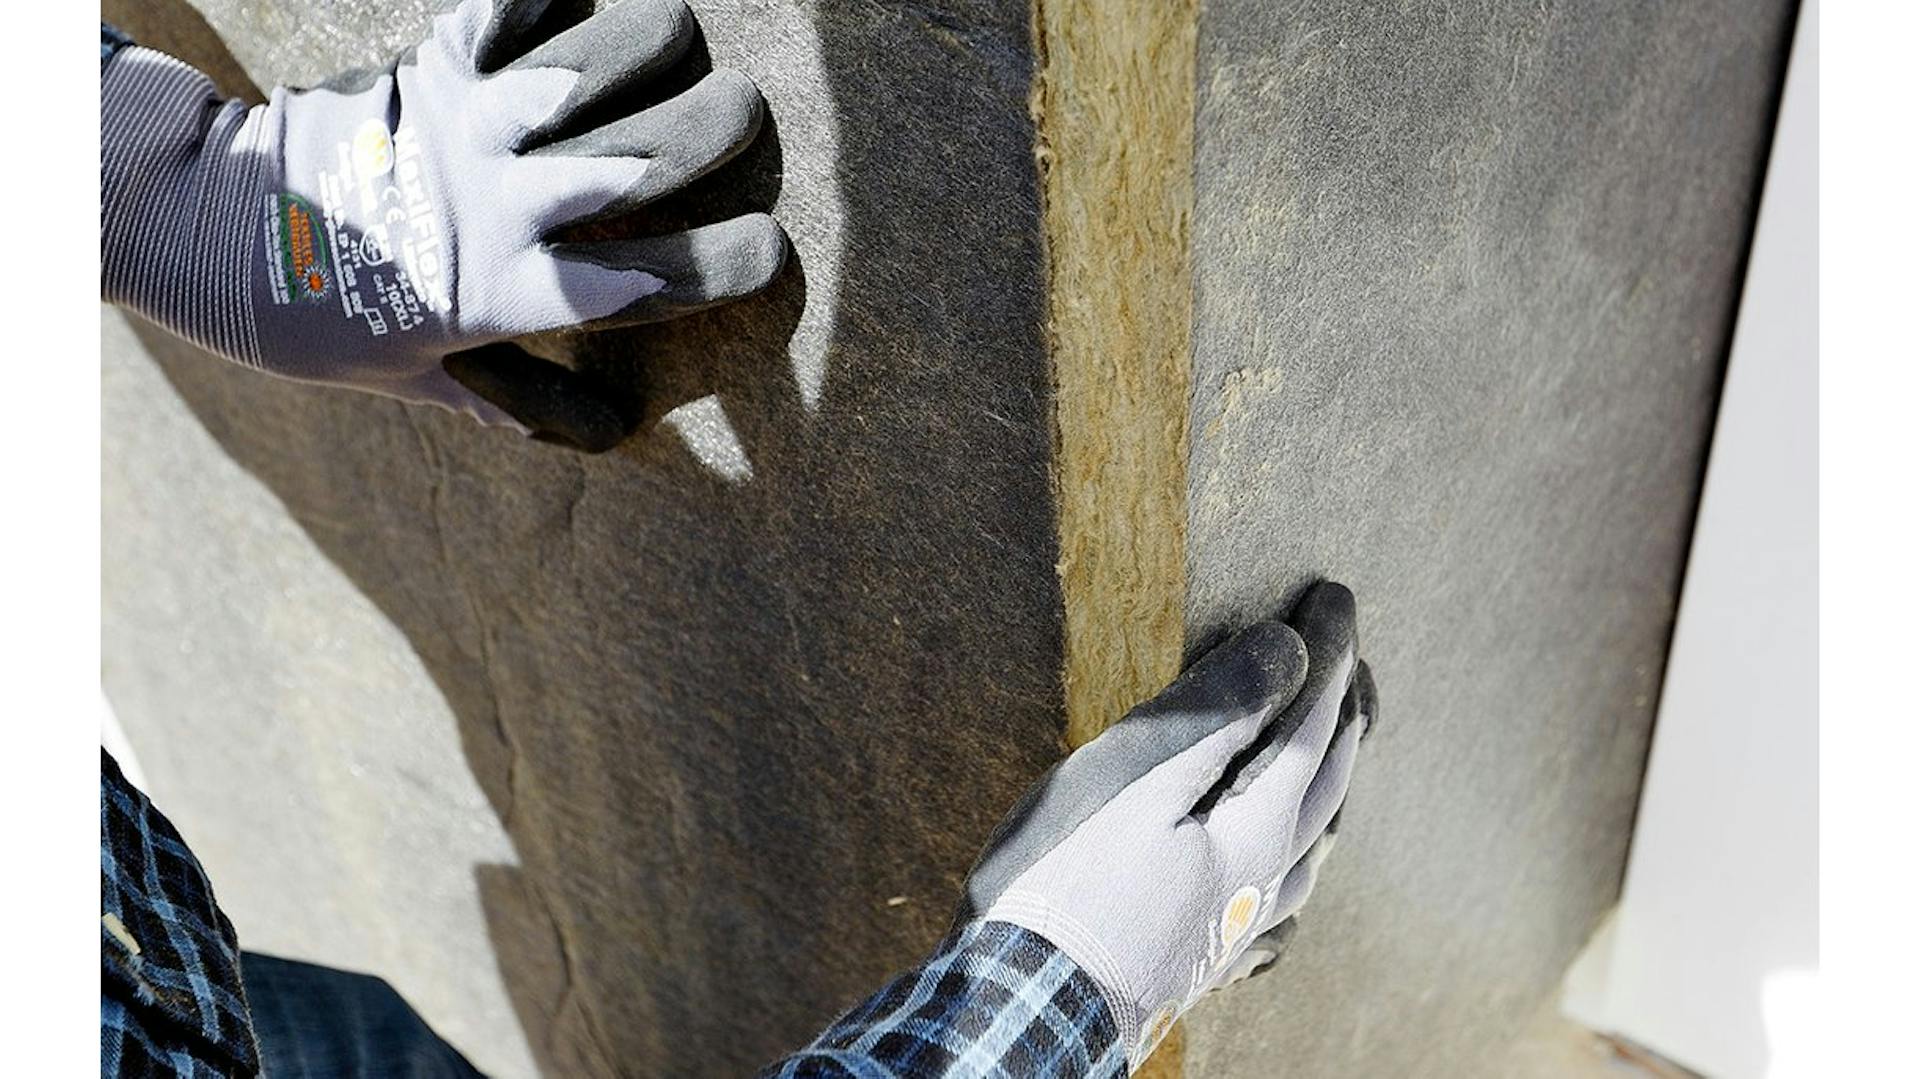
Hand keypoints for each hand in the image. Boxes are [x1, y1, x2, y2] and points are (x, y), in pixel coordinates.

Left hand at [101, 0, 784, 450]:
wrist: (211, 230)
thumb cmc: (318, 320)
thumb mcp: (416, 377)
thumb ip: (512, 398)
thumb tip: (609, 433)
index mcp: (515, 293)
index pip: (657, 282)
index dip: (734, 263)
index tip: (770, 251)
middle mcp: (509, 203)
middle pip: (657, 155)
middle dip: (726, 128)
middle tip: (741, 121)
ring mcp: (475, 125)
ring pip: (609, 57)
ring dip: (662, 42)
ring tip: (676, 47)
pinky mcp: (440, 65)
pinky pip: (519, 2)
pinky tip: (568, 5)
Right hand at [958, 582, 1376, 1068]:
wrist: (1032, 1008)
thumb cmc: (1067, 887)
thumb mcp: (1132, 781)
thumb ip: (1215, 716)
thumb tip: (1291, 650)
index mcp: (1254, 830)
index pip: (1311, 721)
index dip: (1326, 651)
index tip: (1333, 592)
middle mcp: (1264, 880)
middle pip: (1328, 781)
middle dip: (1346, 708)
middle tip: (1353, 652)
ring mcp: (1239, 926)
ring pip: (1314, 843)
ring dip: (1333, 780)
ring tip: (1338, 745)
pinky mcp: (1208, 957)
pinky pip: (1283, 900)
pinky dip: (1298, 859)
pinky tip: (1285, 874)